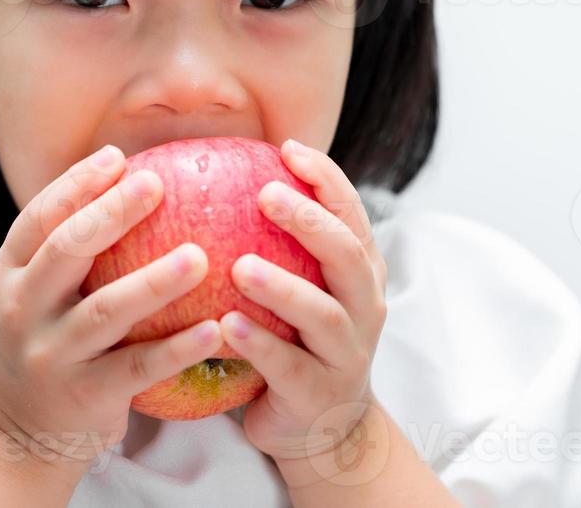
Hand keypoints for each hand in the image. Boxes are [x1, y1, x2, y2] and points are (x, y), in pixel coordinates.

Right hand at [0, 145, 224, 472]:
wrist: (17, 439)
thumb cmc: (42, 347)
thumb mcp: (30, 297)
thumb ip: (62, 252)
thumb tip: (124, 181)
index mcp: (8, 276)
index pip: (39, 218)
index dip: (77, 184)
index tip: (118, 157)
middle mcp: (22, 311)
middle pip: (67, 250)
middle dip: (112, 212)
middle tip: (157, 183)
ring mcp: (52, 355)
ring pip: (104, 310)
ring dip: (154, 281)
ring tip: (199, 256)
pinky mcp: (84, 395)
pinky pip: (137, 367)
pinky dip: (176, 348)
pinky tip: (214, 329)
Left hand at [217, 138, 388, 464]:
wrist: (320, 429)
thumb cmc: (296, 340)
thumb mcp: (302, 286)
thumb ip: (278, 242)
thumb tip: (216, 174)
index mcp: (360, 272)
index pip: (351, 214)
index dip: (326, 178)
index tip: (288, 149)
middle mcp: (364, 307)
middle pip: (347, 255)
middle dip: (310, 221)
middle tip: (265, 195)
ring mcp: (347, 353)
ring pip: (323, 314)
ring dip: (282, 287)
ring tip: (240, 267)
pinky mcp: (319, 393)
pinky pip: (288, 367)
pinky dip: (260, 345)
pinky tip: (226, 326)